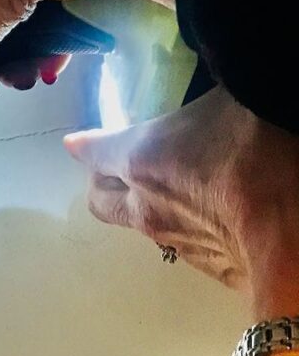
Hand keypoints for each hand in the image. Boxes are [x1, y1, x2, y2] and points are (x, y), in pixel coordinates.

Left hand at [65, 88, 298, 322]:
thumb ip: (205, 102)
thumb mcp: (232, 104)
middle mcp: (146, 205)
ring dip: (143, 207)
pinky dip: (187, 231)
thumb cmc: (267, 151)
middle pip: (99, 200)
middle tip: (121, 168)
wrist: (298, 236)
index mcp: (142, 159)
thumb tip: (209, 84)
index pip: (94, 151)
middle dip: (103, 182)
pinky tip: (215, 218)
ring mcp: (174, 243)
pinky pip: (181, 248)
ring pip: (137, 225)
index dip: (87, 144)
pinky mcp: (208, 271)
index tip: (79, 142)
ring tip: (174, 191)